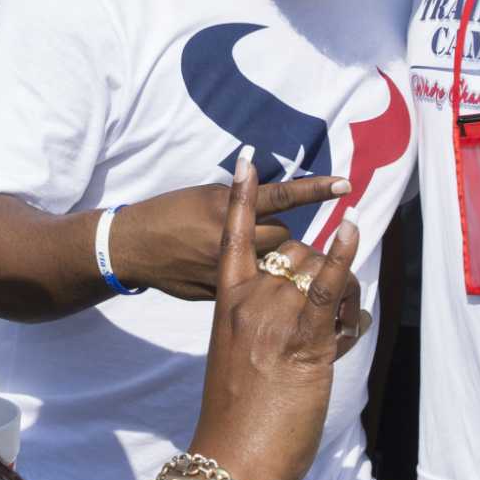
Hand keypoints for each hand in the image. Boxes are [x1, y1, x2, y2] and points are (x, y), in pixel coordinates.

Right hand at [111, 172, 350, 300]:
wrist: (134, 248)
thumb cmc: (169, 214)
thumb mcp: (205, 197)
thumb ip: (239, 203)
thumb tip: (271, 205)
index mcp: (224, 208)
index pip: (280, 197)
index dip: (314, 189)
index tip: (345, 184)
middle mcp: (227, 240)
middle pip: (283, 238)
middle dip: (280, 236)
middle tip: (264, 235)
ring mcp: (223, 271)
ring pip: (272, 267)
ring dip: (271, 262)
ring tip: (254, 261)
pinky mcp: (218, 294)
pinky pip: (253, 290)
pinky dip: (255, 286)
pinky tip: (243, 285)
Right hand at [190, 154, 366, 479]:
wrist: (232, 459)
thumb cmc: (236, 421)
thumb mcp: (239, 362)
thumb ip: (263, 331)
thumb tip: (310, 323)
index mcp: (227, 307)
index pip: (234, 241)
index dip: (243, 200)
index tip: (246, 163)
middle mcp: (249, 304)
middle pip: (297, 258)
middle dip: (325, 276)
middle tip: (335, 318)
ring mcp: (275, 319)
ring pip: (321, 274)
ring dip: (346, 293)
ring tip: (347, 327)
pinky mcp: (303, 340)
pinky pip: (327, 288)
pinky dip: (343, 257)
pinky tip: (353, 231)